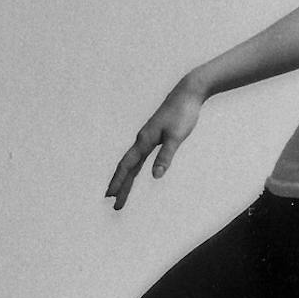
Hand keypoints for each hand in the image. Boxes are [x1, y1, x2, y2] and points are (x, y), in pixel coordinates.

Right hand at [107, 81, 205, 208]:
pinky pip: (140, 156)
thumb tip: (155, 176)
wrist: (187, 93)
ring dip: (126, 178)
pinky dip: (135, 167)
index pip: (128, 166)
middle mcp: (142, 140)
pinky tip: (135, 170)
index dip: (119, 182)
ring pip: (133, 162)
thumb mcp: (177, 137)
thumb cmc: (183, 114)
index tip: (111, 196)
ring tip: (120, 192)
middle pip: (128, 167)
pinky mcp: (154, 135)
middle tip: (115, 204)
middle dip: (121, 186)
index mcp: (144, 141)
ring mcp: (147, 137)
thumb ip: (166, 156)